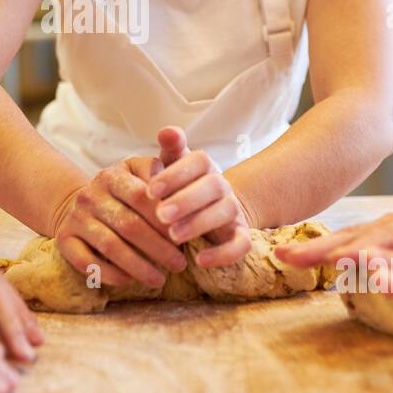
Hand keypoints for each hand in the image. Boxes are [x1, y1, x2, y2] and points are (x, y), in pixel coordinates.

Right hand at [51, 151, 188, 289]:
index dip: (164, 218)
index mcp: (112, 175)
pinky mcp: (64, 240)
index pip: (140, 195)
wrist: (82, 203)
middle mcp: (90, 195)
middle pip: (128, 224)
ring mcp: (75, 218)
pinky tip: (131, 282)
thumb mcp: (139, 173)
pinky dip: (111, 274)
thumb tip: (183, 192)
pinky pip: (87, 262)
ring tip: (160, 280)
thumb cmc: (125, 191)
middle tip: (180, 265)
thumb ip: (161, 174)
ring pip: (109, 246)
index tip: (186, 235)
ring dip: (138, 266)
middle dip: (158, 248)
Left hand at [145, 126, 251, 267]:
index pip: (198, 161)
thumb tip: (166, 131)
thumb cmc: (182, 187)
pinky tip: (200, 261)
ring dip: (199, 223)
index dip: (176, 174)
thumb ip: (170, 150)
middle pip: (213, 186)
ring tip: (173, 236)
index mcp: (206, 167)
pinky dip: (223, 254)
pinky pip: (241, 244)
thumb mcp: (174, 167)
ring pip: (225, 212)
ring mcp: (234, 211)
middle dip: (186, 200)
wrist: (211, 210)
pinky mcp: (242, 235)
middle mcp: (223, 186)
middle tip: (160, 214)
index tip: (151, 190)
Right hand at [274, 194, 392, 270]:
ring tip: (281, 258)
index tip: (346, 259)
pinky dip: (318, 253)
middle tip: (291, 258)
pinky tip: (293, 261)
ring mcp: (378, 232)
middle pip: (353, 237)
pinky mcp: (372, 242)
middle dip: (323, 249)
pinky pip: (342, 246)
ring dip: (313, 250)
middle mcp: (390, 225)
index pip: (386, 240)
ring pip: (342, 240)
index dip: (367, 250)